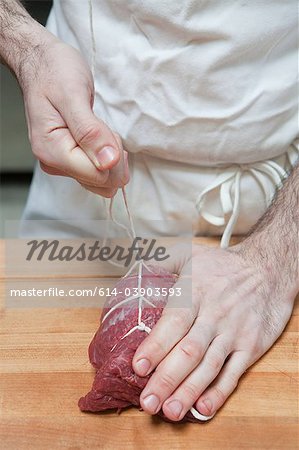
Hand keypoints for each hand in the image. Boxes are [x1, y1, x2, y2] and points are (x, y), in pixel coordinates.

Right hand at [19, 32, 128, 196]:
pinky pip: (97, 170)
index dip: (113, 156)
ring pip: (101, 178)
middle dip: (112, 155)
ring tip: (96, 127)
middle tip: (100, 125)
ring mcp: (61, 163)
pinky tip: (97, 136)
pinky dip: (104, 154)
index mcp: (52, 151)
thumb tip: (108, 162)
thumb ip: (91, 132)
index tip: (105, 130)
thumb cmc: (54, 72)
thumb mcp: (73, 95)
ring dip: (109, 155)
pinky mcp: (70, 159)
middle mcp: (54, 162)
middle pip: (101, 181)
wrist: (41, 62)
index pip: (98, 176)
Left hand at [132, 242, 296, 420]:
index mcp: (197, 293)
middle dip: (167, 379)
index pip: (174, 323)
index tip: (139, 366)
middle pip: (189, 351)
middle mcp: (214, 316)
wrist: (268, 269)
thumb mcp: (190, 252)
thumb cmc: (223, 264)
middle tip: (147, 401)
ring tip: (170, 411)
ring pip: (209, 367)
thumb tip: (134, 270)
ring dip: (188, 391)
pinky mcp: (250, 346)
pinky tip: (203, 407)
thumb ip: (161, 261)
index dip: (156, 347)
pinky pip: (234, 373)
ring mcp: (233, 333)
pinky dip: (219, 392)